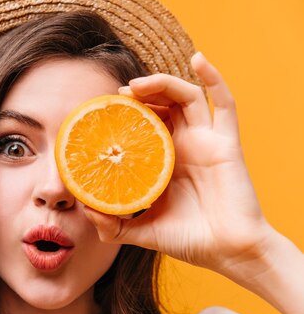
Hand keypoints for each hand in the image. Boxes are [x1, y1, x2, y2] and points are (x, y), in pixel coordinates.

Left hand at [84, 52, 272, 277]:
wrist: (229, 254)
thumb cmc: (189, 241)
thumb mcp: (140, 231)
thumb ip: (113, 224)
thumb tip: (85, 210)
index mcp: (163, 162)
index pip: (142, 126)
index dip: (124, 114)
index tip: (101, 110)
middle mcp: (184, 146)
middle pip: (161, 105)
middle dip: (139, 94)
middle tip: (116, 95)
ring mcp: (206, 141)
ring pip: (184, 97)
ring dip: (161, 83)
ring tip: (136, 85)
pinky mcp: (227, 143)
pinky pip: (224, 104)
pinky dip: (213, 77)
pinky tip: (198, 58)